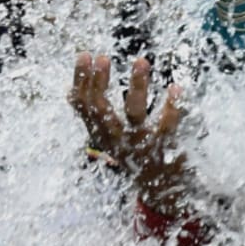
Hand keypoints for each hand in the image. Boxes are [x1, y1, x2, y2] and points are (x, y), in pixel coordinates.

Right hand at [69, 53, 187, 215]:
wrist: (163, 190)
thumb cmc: (134, 155)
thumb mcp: (107, 137)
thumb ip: (91, 117)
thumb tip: (69, 93)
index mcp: (100, 134)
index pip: (83, 106)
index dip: (81, 80)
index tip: (85, 55)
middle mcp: (115, 139)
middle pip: (101, 109)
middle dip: (100, 82)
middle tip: (102, 57)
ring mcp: (139, 143)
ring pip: (134, 113)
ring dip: (137, 85)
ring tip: (140, 60)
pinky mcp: (162, 147)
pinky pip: (166, 125)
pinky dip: (171, 106)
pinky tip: (175, 87)